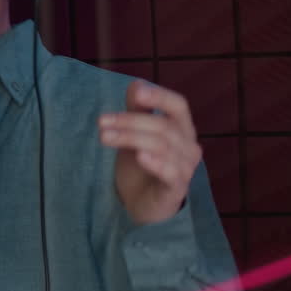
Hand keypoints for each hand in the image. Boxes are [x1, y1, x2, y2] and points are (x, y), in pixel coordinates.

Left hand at [98, 81, 201, 225]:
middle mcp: (189, 147)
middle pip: (163, 126)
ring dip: (131, 138)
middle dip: (130, 121)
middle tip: (102, 121)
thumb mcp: (135, 135)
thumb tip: (136, 84)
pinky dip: (157, 163)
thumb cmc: (142, 168)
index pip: (178, 106)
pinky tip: (140, 156)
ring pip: (162, 146)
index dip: (159, 96)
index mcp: (182, 129)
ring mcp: (186, 169)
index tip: (136, 92)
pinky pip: (171, 173)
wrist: (143, 207)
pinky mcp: (177, 190)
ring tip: (105, 137)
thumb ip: (138, 111)